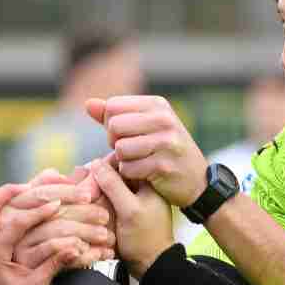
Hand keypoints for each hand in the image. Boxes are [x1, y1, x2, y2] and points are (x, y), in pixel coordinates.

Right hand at [5, 168, 115, 268]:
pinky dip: (76, 253)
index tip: (89, 194)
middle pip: (51, 213)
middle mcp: (10, 223)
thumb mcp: (36, 219)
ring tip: (106, 237)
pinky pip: (54, 256)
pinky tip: (92, 253)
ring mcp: (17, 245)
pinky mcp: (25, 266)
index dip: (67, 192)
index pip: (42, 192)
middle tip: (105, 217)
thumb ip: (45, 193)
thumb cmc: (31, 246)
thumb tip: (58, 174)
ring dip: (85, 234)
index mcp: (14, 206)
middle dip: (83, 213)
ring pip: (55, 233)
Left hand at [86, 95, 208, 207]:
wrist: (197, 180)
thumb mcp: (145, 126)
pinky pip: (128, 169)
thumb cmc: (165, 150)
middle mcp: (164, 119)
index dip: (110, 123)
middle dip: (114, 142)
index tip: (124, 135)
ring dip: (122, 160)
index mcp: (157, 104)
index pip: (113, 106)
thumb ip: (115, 115)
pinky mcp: (163, 166)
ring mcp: (166, 142)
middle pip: (114, 126)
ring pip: (120, 149)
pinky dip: (130, 175)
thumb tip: (88, 104)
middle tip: (129, 151)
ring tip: (137, 161)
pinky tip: (144, 174)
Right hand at [88, 155, 174, 278]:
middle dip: (96, 177)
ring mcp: (129, 200)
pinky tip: (85, 203)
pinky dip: (96, 200)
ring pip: (107, 186)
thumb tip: (96, 163)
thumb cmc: (145, 239)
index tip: (88, 170)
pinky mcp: (122, 211)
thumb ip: (114, 186)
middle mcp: (138, 188)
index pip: (124, 162)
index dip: (105, 164)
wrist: (150, 265)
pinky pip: (106, 199)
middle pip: (113, 173)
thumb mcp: (130, 210)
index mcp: (147, 182)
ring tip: (81, 193)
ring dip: (94, 189)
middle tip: (80, 182)